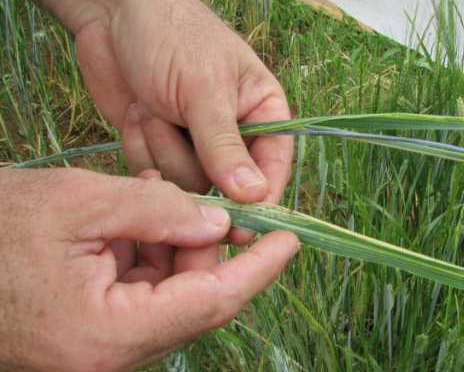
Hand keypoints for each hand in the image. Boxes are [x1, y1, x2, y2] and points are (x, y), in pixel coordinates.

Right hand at [0, 168, 298, 371]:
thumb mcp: (81, 203)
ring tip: (157, 198)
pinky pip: (144, 295)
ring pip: (172, 295)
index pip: (213, 302)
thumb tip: (219, 221)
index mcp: (109, 334)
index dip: (259, 268)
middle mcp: (110, 356)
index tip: (291, 240)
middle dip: (208, 245)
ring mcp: (101, 351)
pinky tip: (138, 220)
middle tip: (205, 199)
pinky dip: (151, 256)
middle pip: (194, 298)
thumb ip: (158, 210)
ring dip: (176, 246)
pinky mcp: (94, 336)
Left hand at [72, 0, 292, 202]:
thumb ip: (225, 145)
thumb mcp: (204, 88)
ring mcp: (194, 146)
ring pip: (189, 184)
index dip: (261, 199)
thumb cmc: (172, 36)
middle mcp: (233, 135)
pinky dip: (142, 150)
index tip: (243, 229)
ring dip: (164, 149)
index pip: (274, 167)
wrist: (111, 16)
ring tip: (151, 107)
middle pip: (227, 185)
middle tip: (178, 138)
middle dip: (198, 165)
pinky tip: (137, 114)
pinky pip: (157, 177)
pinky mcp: (159, 151)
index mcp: (262, 113)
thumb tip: (255, 196)